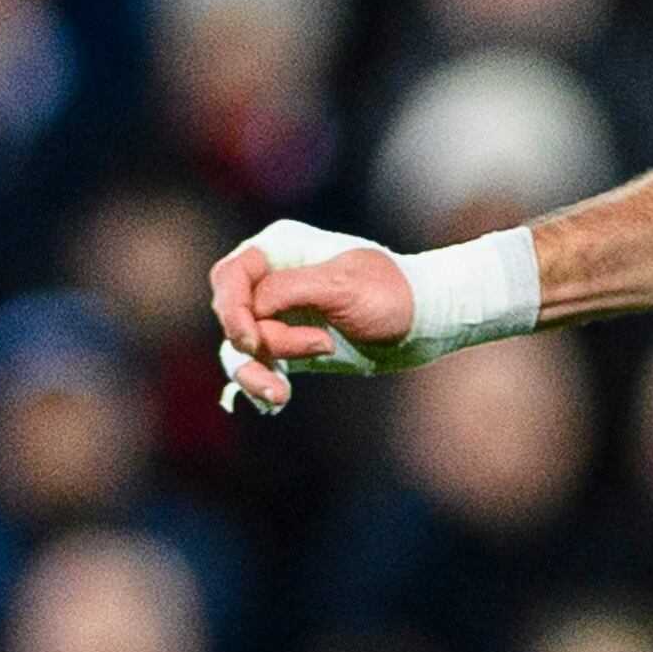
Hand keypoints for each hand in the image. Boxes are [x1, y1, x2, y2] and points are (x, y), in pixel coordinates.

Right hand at [206, 222, 412, 411]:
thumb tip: (254, 309)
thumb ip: (290, 290)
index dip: (232, 307)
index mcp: (280, 250)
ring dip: (254, 372)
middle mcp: (272, 281)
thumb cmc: (390, 293)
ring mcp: (278, 316)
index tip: (252, 338)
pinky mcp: (288, 349)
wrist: (421, 324)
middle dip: (253, 340)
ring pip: (239, 347)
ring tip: (279, 394)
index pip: (232, 274)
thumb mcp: (342, 285)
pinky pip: (258, 368)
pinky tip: (278, 400)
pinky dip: (262, 385)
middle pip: (231, 312)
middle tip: (301, 353)